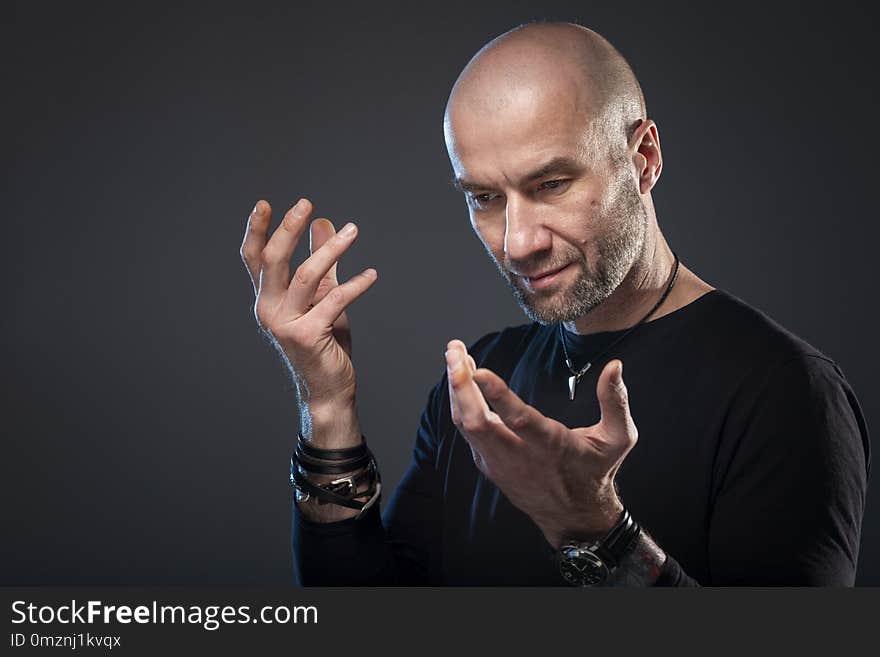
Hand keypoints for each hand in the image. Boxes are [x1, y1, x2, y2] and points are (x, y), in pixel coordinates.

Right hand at [240, 198, 377, 441]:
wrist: (328, 389)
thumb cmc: (323, 342)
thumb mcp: (321, 296)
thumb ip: (321, 261)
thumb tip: (322, 221)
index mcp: (267, 299)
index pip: (253, 259)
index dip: (255, 230)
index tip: (265, 204)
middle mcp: (269, 310)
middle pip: (273, 260)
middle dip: (288, 229)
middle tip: (306, 203)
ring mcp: (286, 324)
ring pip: (306, 275)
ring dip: (331, 249)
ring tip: (353, 230)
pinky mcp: (308, 335)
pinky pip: (335, 300)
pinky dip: (356, 285)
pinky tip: (372, 275)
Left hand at [444, 339, 636, 547]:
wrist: (575, 515)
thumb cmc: (597, 470)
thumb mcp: (618, 438)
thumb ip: (616, 401)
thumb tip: (615, 365)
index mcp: (552, 447)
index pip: (519, 421)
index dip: (497, 395)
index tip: (478, 370)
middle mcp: (520, 457)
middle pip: (478, 423)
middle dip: (461, 385)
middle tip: (454, 350)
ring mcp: (499, 463)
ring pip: (466, 425)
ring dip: (456, 389)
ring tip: (454, 355)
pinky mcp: (488, 464)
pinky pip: (467, 431)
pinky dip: (460, 403)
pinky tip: (461, 378)